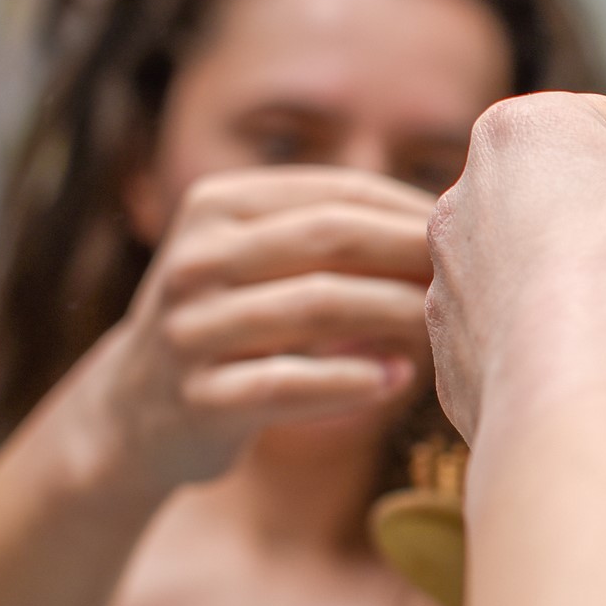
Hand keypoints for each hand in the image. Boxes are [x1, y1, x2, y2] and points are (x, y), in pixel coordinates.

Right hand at [70, 166, 436, 487]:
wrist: (134, 412)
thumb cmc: (229, 323)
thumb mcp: (255, 258)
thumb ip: (326, 231)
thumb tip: (447, 215)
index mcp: (216, 206)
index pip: (335, 193)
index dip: (409, 210)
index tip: (470, 231)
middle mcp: (196, 259)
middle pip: (330, 238)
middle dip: (408, 252)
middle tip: (470, 274)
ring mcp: (191, 330)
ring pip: (315, 307)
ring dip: (393, 313)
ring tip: (442, 325)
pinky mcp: (199, 400)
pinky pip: (289, 384)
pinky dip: (353, 381)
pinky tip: (399, 379)